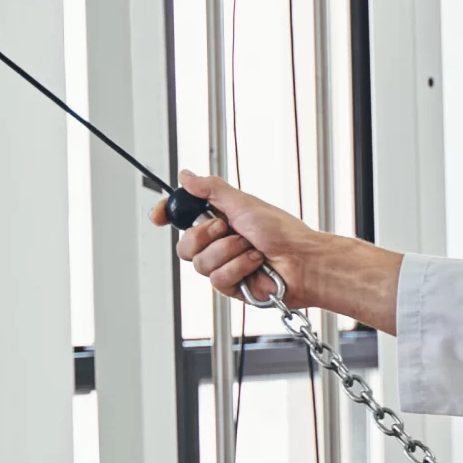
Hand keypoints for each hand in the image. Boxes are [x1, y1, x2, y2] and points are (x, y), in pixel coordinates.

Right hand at [150, 172, 309, 305]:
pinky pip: (217, 279)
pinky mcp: (232, 286)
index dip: (166, 215)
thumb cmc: (284, 233)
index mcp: (219, 220)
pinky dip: (238, 268)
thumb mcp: (244, 203)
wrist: (303, 262)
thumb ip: (211, 189)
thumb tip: (186, 176)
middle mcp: (219, 244)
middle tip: (229, 228)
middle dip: (204, 235)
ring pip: (199, 263)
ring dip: (228, 252)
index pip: (182, 218)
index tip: (159, 216)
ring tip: (251, 248)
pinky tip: (255, 264)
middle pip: (184, 246)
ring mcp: (225, 266)